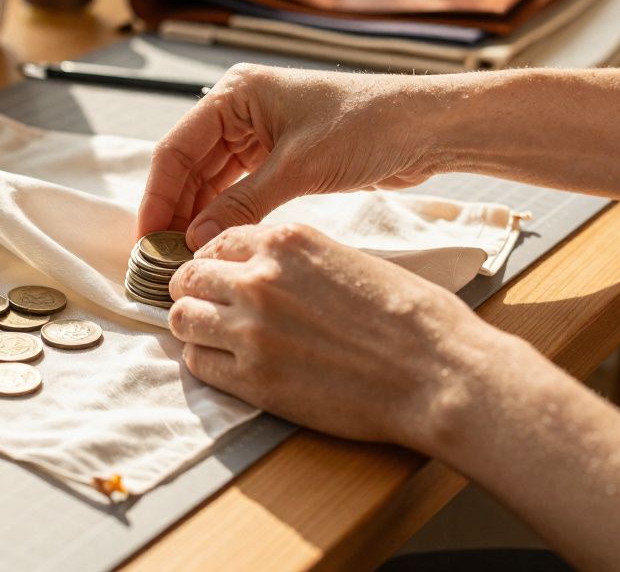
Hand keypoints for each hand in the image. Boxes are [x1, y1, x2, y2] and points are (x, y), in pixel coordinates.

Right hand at [138, 63, 454, 248]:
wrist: (428, 127)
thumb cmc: (369, 126)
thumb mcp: (299, 168)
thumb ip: (243, 203)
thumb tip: (195, 240)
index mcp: (235, 94)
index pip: (176, 149)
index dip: (157, 196)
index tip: (146, 239)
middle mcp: (240, 110)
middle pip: (189, 166)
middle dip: (174, 210)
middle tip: (161, 258)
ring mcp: (259, 133)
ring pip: (210, 180)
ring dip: (197, 216)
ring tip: (184, 257)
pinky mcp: (279, 156)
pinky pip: (237, 188)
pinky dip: (224, 214)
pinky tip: (215, 242)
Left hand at [169, 223, 510, 452]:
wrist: (437, 371)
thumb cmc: (409, 316)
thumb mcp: (347, 258)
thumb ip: (297, 260)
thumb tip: (267, 271)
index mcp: (285, 242)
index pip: (216, 241)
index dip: (213, 262)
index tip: (217, 277)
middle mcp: (259, 278)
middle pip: (188, 277)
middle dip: (192, 292)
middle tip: (207, 308)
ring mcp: (251, 328)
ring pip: (182, 319)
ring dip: (193, 327)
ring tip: (212, 338)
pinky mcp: (253, 377)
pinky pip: (198, 364)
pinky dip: (205, 362)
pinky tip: (227, 365)